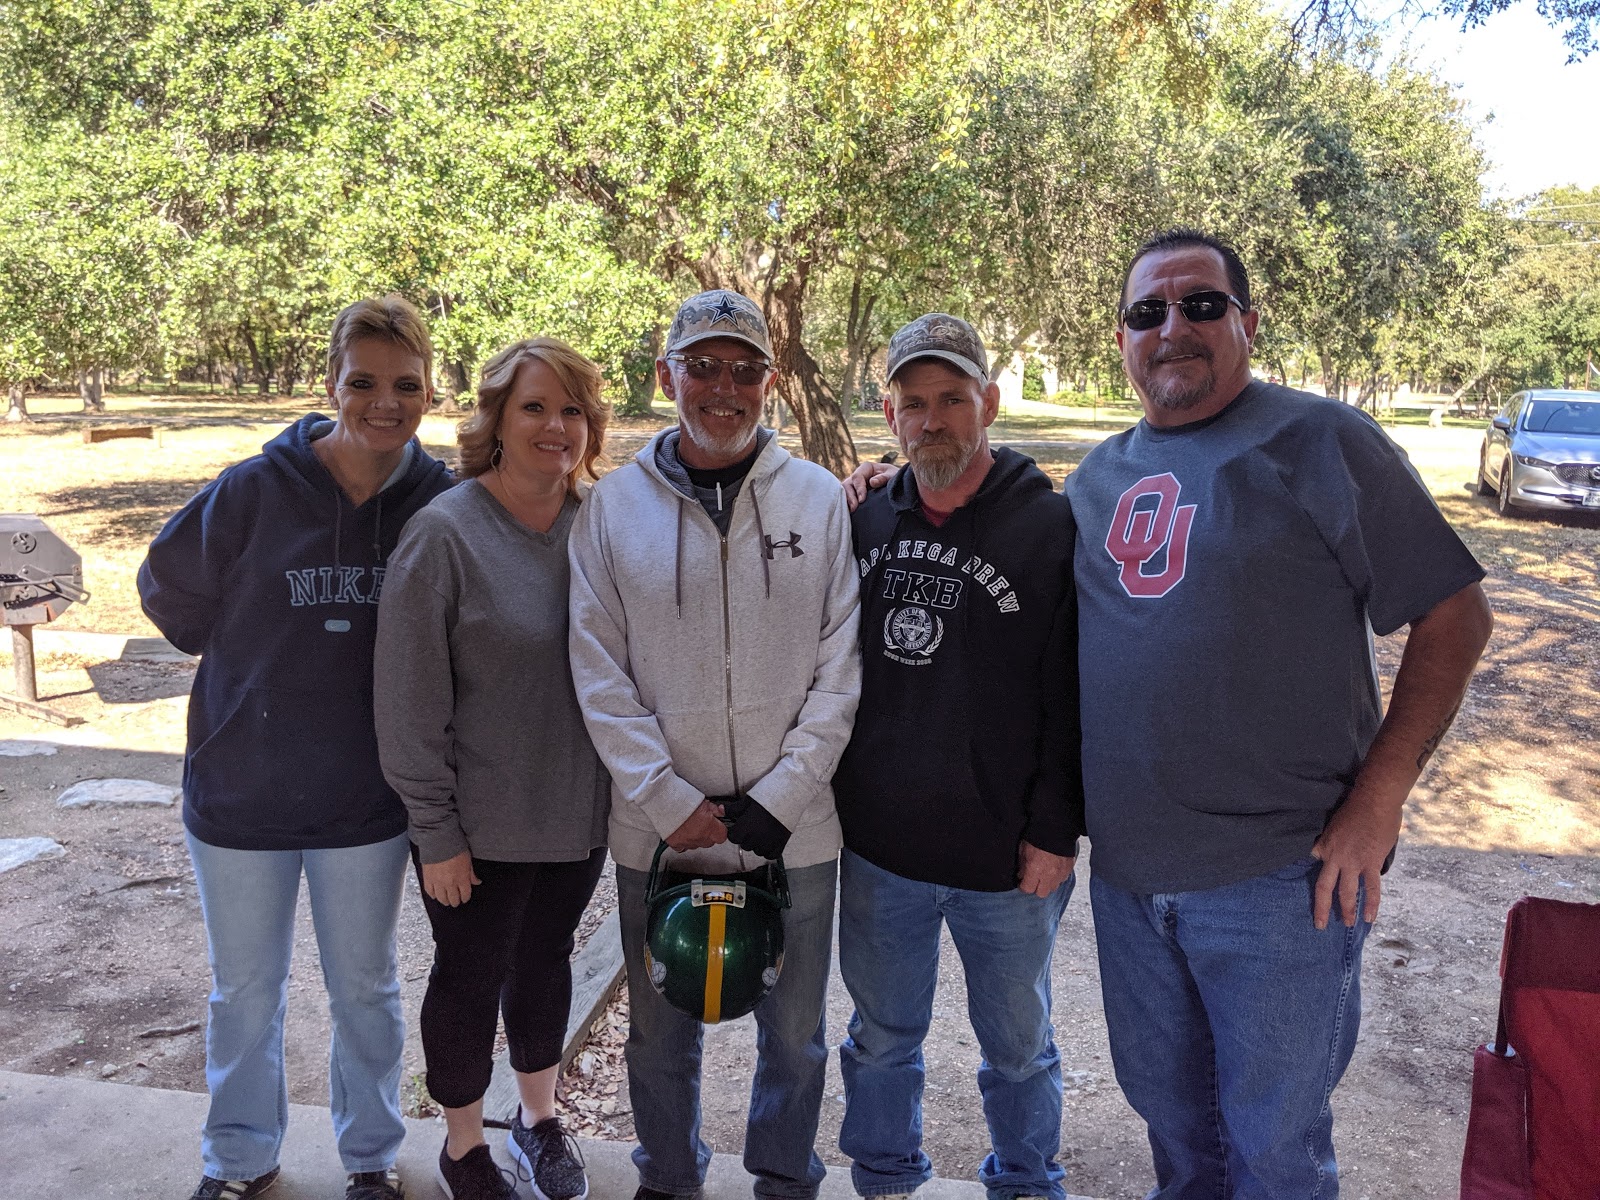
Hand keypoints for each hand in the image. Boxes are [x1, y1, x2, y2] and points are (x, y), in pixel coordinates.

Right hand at [421, 851, 480, 907]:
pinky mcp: (428, 879)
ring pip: (441, 899)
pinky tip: (435, 895)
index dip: (465, 898)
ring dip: (445, 901)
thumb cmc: (455, 848)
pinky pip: (430, 892)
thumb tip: (477, 882)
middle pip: (453, 899)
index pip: (465, 895)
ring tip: (446, 901)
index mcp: (462, 879)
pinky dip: (433, 895)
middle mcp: (450, 883)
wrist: (439, 842)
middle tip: (456, 901)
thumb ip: (471, 874)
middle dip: (456, 901)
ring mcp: (438, 883)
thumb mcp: (468, 860)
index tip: (464, 898)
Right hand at [666, 799, 729, 850]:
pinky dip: (684, 842)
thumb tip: (721, 812)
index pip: (722, 836)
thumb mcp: (703, 800)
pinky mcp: (675, 843)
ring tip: (691, 825)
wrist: (663, 801)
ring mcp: (687, 842)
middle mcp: (698, 836)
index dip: (720, 830)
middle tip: (703, 823)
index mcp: (708, 825)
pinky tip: (683, 833)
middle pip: (710, 842)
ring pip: (697, 845)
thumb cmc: (681, 799)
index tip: (718, 825)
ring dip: (697, 838)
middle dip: (709, 834)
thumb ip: (714, 809)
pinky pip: (683, 848)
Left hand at [721, 796, 791, 858]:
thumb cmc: (766, 797)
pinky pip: (770, 854)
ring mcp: (768, 843)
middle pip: (745, 845)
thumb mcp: (747, 801)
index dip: (735, 832)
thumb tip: (720, 809)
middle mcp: (755, 838)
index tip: (739, 827)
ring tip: (762, 833)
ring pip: (757, 851)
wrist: (788, 797)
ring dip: (757, 845)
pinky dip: (768, 850)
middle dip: (746, 838)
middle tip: (752, 828)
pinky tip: (769, 841)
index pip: (733, 838)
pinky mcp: (780, 845)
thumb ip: (733, 809)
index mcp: (745, 828)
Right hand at [843, 460, 898, 510]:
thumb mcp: (893, 475)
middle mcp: (858, 476)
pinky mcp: (854, 495)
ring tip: (852, 511)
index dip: (858, 488)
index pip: (857, 477)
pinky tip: (850, 513)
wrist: (898, 487)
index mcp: (866, 468)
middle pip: (847, 485)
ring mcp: (854, 486)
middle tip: (854, 508)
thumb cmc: (895, 478)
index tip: (862, 500)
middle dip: (850, 497)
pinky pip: (846, 500)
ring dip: (847, 502)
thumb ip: (884, 477)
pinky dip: (847, 506)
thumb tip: (872, 482)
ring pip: (844, 492)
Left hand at [1017, 840, 1074, 896]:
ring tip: (1045, 874)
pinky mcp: (1069, 869)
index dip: (1023, 886)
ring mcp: (1060, 873)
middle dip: (1036, 888)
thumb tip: (1021, 875)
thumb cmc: (1038, 835)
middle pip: (1041, 893)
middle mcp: (1048, 875)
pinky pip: (1062, 879)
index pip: (1027, 889)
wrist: (1056, 826)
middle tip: (1033, 880)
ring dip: (1048, 883)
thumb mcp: (1023, 849)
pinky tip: (1054, 868)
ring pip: (1053, 887)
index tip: (1022, 883)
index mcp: (1034, 870)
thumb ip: (1022, 865)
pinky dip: (1057, 876)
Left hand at [1310, 787, 1403, 928]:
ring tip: (1347, 924)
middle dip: (1321, 908)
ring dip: (1347, 910)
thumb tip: (1331, 849)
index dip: (1317, 876)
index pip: (1315, 865)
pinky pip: (1371, 888)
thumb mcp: (1334, 824)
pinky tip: (1370, 917)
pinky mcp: (1371, 863)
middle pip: (1324, 888)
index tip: (1318, 890)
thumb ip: (1331, 840)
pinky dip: (1371, 904)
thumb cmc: (1355, 808)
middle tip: (1320, 925)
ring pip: (1347, 892)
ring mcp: (1353, 862)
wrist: (1374, 800)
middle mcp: (1335, 857)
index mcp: (1325, 846)